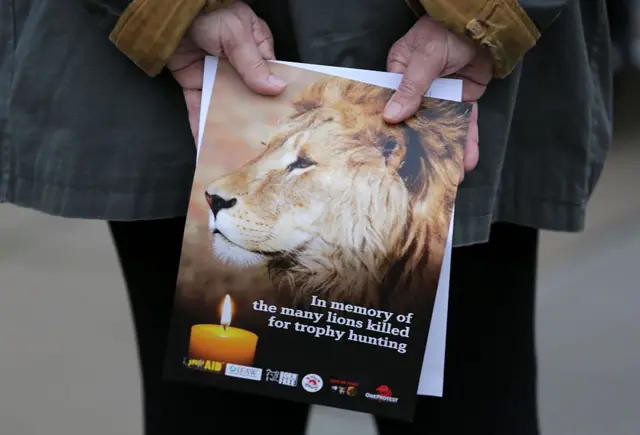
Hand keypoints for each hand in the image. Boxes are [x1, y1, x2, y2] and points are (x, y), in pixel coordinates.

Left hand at [167, 1, 285, 142]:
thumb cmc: (211, 12)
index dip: (276, 100)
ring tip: (234, 157)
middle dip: (253, 123)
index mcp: (257, 50)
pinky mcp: (196, 85)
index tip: (283, 124)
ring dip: (228, 131)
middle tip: (261, 150)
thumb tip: (277, 87)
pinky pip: (199, 109)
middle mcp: (239, 67)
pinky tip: (204, 148)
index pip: (271, 79)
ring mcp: (217, 77)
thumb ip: (253, 63)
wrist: (171, 10)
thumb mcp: (237, 34)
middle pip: (249, 99)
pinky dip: (200, 128)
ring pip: (225, 109)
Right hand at [384, 16, 492, 181]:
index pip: (392, 106)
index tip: (391, 155)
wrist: (480, 22)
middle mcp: (418, 91)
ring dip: (448, 151)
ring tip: (452, 176)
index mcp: (399, 76)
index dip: (392, 130)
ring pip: (443, 128)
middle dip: (423, 150)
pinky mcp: (462, 100)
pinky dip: (468, 140)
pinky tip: (468, 159)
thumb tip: (391, 116)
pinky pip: (464, 123)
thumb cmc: (444, 31)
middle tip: (423, 177)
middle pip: (418, 123)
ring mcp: (441, 96)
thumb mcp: (424, 57)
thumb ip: (411, 88)